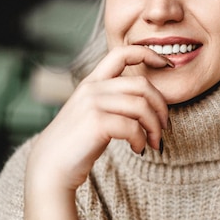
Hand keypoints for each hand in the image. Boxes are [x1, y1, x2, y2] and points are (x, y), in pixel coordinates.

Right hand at [24, 46, 171, 219]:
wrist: (51, 166)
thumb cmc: (77, 144)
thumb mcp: (92, 112)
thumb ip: (112, 100)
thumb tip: (149, 103)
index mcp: (92, 81)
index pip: (122, 53)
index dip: (149, 54)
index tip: (168, 64)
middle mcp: (92, 88)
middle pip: (142, 85)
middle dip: (161, 106)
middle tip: (164, 127)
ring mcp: (93, 104)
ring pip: (141, 106)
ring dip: (155, 127)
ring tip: (155, 143)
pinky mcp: (96, 122)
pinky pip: (133, 127)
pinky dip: (142, 140)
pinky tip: (139, 149)